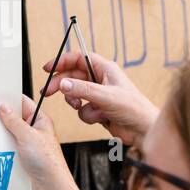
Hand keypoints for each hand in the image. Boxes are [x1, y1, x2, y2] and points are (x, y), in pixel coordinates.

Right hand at [0, 95, 72, 189]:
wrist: (50, 188)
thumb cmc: (48, 162)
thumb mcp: (28, 136)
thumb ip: (14, 121)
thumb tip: (4, 108)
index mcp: (40, 121)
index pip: (24, 103)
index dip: (11, 99)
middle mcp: (34, 131)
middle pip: (14, 118)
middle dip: (2, 117)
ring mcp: (26, 144)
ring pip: (9, 134)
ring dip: (0, 134)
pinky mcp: (20, 157)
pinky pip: (7, 147)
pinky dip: (0, 147)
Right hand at [40, 51, 158, 147]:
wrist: (142, 130)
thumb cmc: (134, 108)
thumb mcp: (106, 96)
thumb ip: (82, 89)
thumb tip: (63, 83)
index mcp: (105, 69)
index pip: (78, 58)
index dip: (62, 61)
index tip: (48, 68)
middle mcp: (100, 80)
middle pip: (72, 77)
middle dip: (61, 85)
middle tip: (47, 92)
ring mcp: (98, 95)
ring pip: (75, 95)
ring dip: (77, 103)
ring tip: (82, 107)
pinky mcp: (97, 109)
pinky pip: (82, 110)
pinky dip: (88, 115)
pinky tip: (100, 118)